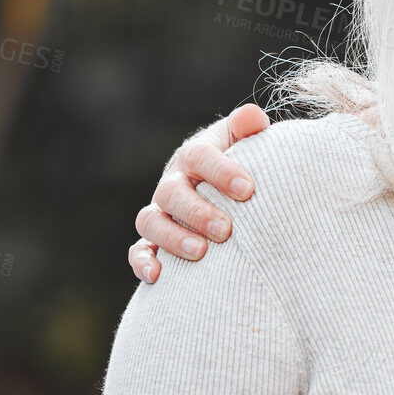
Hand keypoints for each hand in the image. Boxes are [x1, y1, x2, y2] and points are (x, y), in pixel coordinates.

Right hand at [129, 103, 269, 282]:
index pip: (200, 157)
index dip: (221, 172)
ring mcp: (161, 212)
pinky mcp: (155, 240)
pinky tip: (157, 276)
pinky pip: (139, 250)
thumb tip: (254, 118)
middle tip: (226, 230)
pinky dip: (143, 261)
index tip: (248, 190)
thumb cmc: (245, 165)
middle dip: (198, 212)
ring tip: (201, 253)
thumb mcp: (248, 143)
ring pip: (151, 221)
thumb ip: (249, 128)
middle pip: (172, 192)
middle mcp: (173, 182)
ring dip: (173, 237)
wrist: (232, 191)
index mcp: (196, 156)